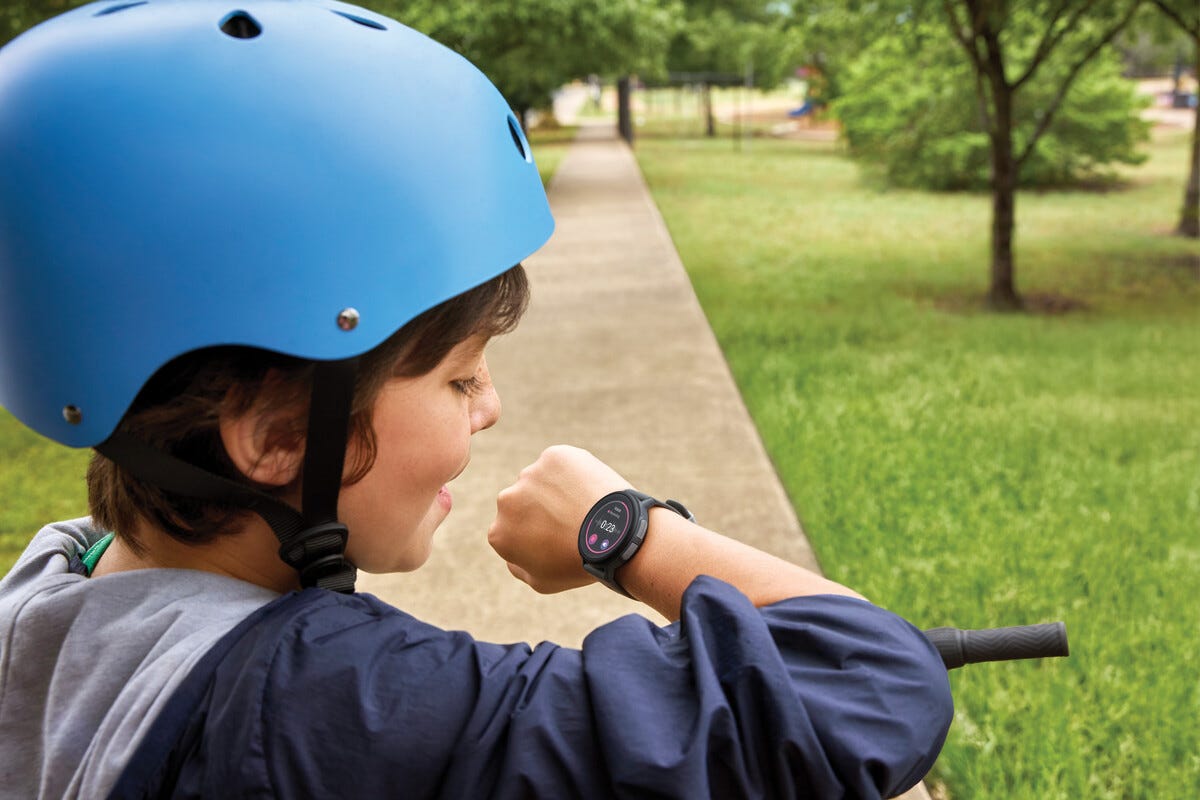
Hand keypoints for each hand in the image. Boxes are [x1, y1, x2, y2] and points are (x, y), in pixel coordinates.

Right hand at [488, 445, 626, 592]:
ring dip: (555, 489)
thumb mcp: (543, 581)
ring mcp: (529, 475)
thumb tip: (512, 553)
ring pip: (541, 480)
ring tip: (584, 506)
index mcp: (499, 534)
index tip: (555, 537)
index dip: (534, 534)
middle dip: (540, 508)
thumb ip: (517, 567)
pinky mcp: (554, 456)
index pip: (510, 530)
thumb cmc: (580, 564)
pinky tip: (589, 489)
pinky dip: (573, 472)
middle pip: (522, 501)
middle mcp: (507, 501)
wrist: (617, 537)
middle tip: (571, 520)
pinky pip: (560, 464)